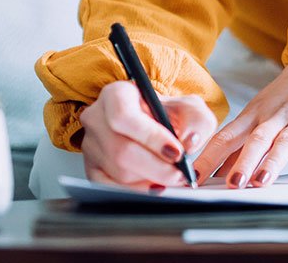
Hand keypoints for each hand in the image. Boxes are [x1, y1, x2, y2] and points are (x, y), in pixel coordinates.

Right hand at [79, 80, 215, 188]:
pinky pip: (109, 188)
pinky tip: (154, 187)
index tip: (176, 152)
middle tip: (179, 174)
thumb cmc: (167, 113)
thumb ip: (197, 119)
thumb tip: (189, 142)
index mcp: (116, 94)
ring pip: (117, 171)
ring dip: (149, 180)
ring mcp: (90, 145)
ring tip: (171, 178)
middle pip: (120, 149)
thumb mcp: (189, 107)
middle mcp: (96, 118)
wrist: (153, 124)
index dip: (150, 137)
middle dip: (155, 167)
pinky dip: (135, 192)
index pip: (123, 116)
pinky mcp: (90, 168)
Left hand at [192, 54, 287, 186]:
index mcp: (253, 116)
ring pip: (285, 141)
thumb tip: (213, 174)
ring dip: (273, 161)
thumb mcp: (259, 115)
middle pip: (255, 139)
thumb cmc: (287, 97)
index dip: (209, 157)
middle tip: (231, 184)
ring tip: (262, 181)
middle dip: (242, 162)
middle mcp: (275, 117)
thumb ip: (239, 146)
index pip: (226, 137)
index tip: (194, 179)